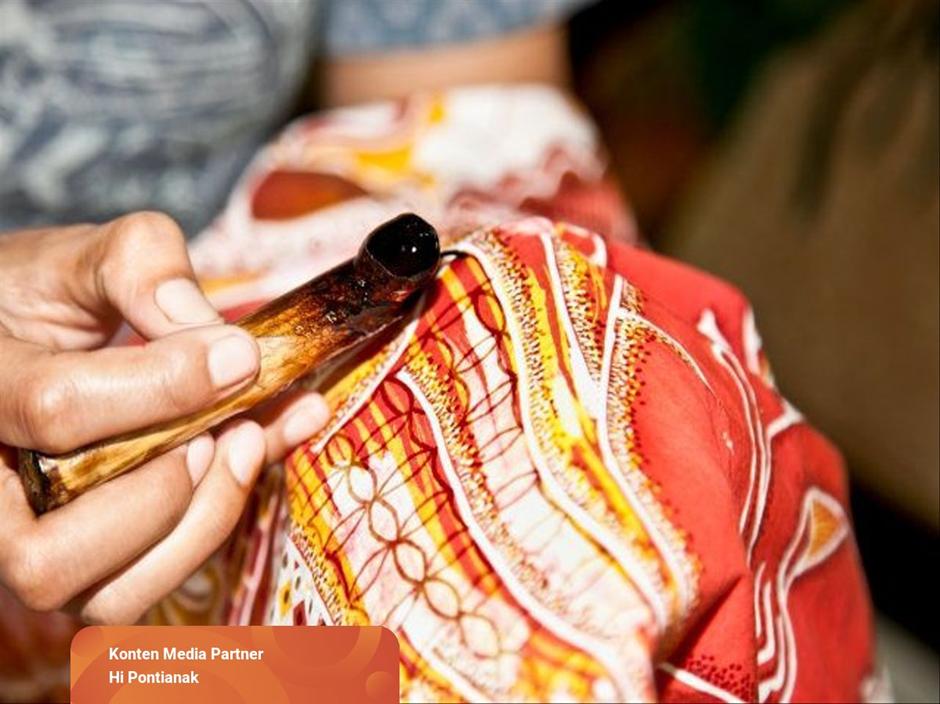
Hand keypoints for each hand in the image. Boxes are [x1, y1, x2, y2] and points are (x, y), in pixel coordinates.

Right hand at [0, 212, 328, 622]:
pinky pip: (145, 591)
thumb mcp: (77, 260)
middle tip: (227, 427)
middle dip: (163, 492)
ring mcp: (25, 541)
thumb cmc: (39, 300)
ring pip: (104, 595)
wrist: (15, 337)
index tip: (241, 354)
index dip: (163, 386)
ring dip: (199, 522)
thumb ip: (141, 270)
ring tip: (247, 442)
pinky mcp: (81, 564)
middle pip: (51, 555)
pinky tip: (259, 456)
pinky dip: (215, 529)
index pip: (55, 410)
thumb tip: (223, 345)